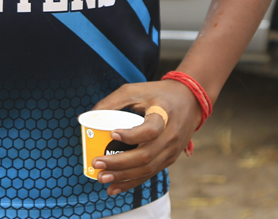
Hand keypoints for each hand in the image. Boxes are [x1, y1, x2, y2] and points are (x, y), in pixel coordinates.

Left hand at [89, 80, 201, 196]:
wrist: (190, 101)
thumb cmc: (158, 94)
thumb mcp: (136, 90)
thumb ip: (113, 101)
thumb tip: (87, 117)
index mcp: (164, 114)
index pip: (150, 130)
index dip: (131, 135)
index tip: (112, 133)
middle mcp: (171, 135)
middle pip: (146, 155)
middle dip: (119, 163)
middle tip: (97, 163)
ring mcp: (172, 150)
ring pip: (147, 169)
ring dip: (123, 176)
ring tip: (102, 178)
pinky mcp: (169, 159)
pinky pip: (150, 173)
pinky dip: (131, 183)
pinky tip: (114, 188)